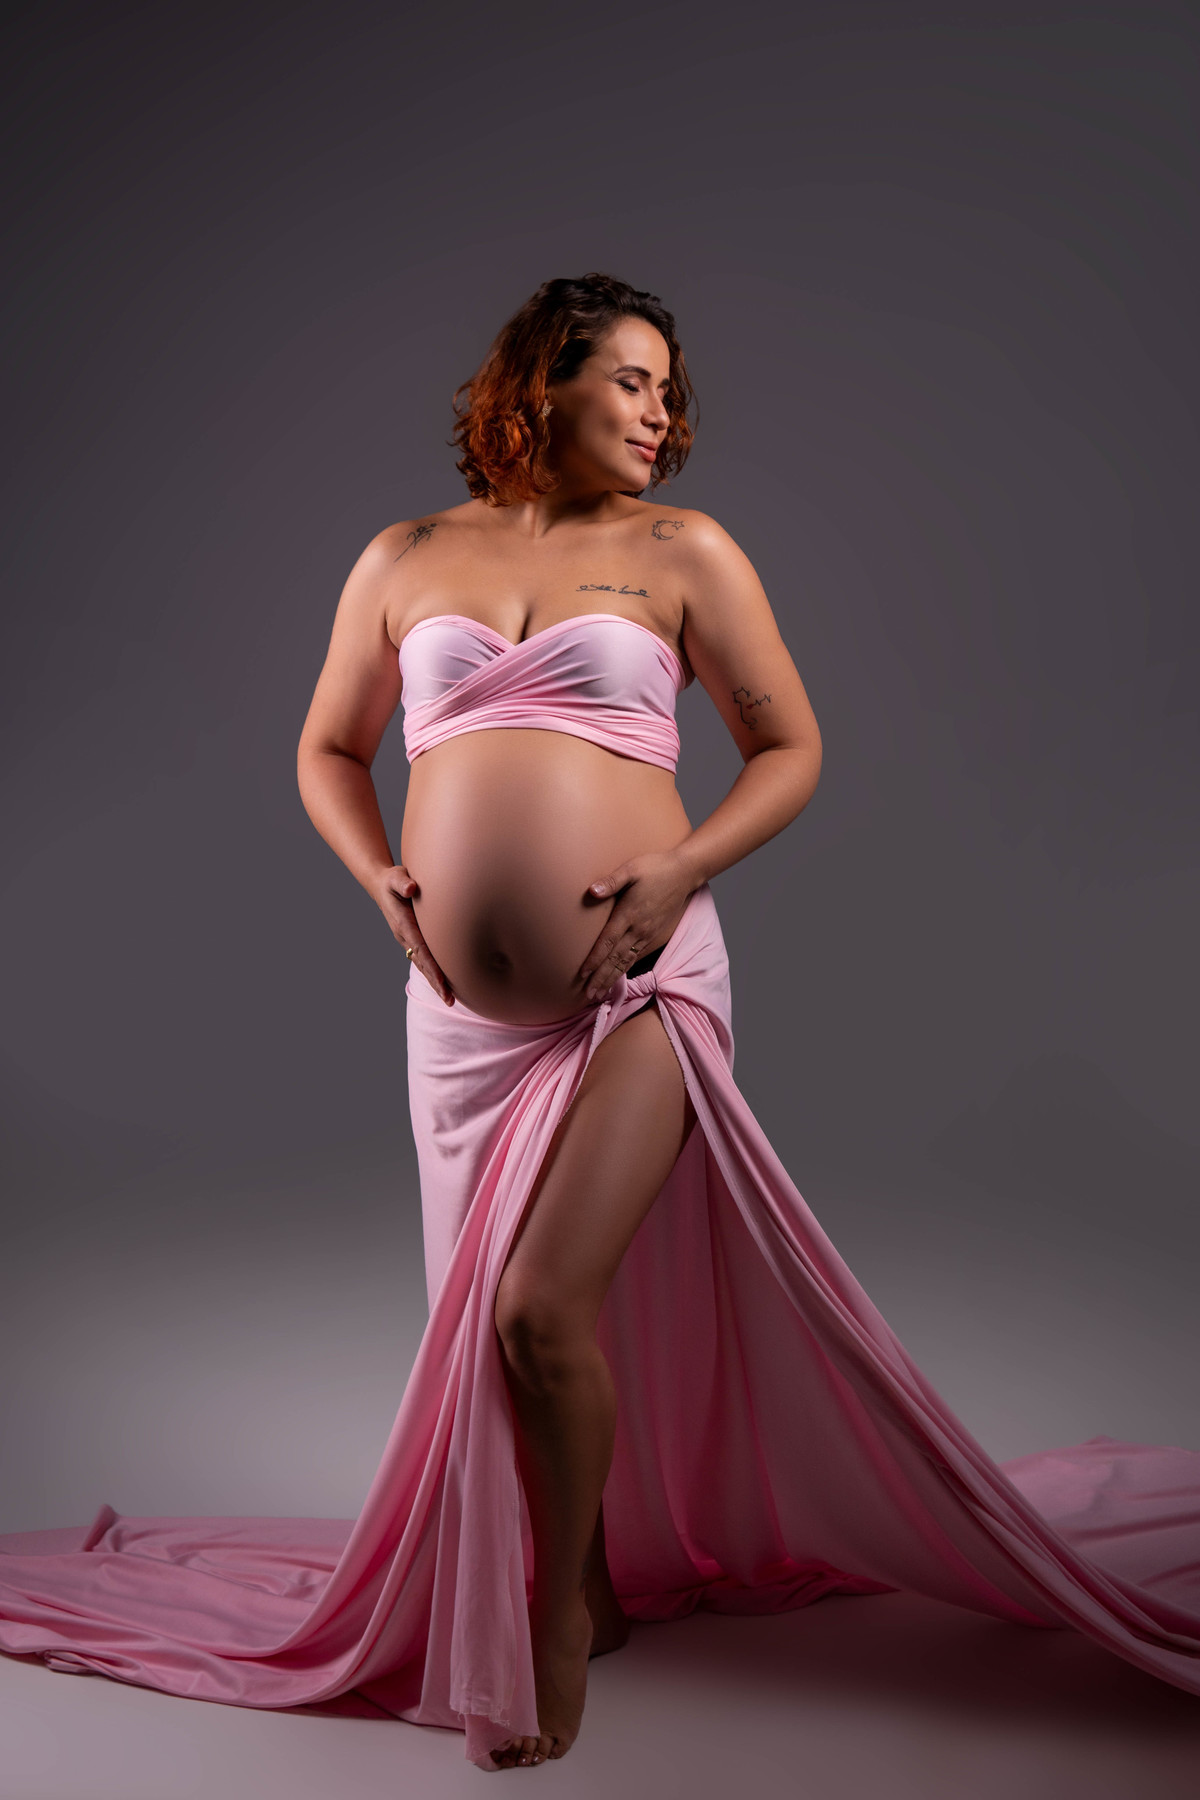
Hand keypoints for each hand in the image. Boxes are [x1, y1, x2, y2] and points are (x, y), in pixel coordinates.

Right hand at [374, 865, 454, 1004]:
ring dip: (436, 982)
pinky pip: (424, 960)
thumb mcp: (395, 877)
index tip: (442, 982)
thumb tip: (411, 887)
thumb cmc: (392, 881)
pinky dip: (433, 973)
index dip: (432, 967)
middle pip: (423, 964)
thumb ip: (402, 882)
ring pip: (423, 965)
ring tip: (450, 999)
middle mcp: (405, 937)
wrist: (381, 887)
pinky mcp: (412, 940)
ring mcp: (408, 941)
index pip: (421, 950)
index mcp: (403, 925)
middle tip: (450, 1001)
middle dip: (436, 983)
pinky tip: (444, 983)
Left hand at [578, 849, 694, 1002]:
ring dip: (613, 979)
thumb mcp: (632, 868)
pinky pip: (637, 957)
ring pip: (627, 962)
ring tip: (600, 994)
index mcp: (629, 914)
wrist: (684, 873)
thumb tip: (592, 891)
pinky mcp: (654, 935)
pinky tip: (618, 977)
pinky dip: (626, 970)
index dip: (595, 960)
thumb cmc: (655, 868)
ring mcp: (647, 934)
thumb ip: (612, 881)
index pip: (608, 942)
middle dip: (602, 978)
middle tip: (589, 995)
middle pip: (616, 959)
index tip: (582, 974)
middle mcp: (638, 929)